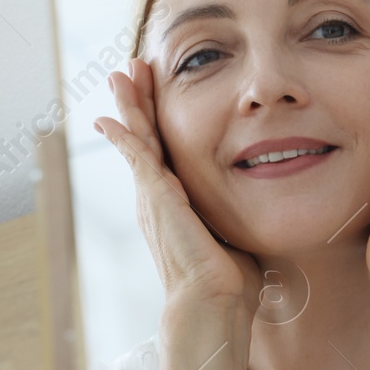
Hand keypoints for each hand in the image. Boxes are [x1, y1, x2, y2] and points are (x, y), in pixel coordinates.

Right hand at [94, 57, 258, 318]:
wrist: (213, 302)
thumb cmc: (229, 277)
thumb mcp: (233, 228)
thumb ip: (234, 210)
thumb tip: (260, 203)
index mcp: (177, 199)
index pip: (166, 146)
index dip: (160, 116)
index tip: (157, 86)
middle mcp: (159, 194)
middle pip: (145, 134)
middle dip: (139, 99)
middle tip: (130, 67)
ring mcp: (154, 196)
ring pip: (138, 138)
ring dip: (130, 104)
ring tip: (120, 74)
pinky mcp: (157, 198)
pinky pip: (136, 158)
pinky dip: (123, 136)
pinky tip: (108, 117)